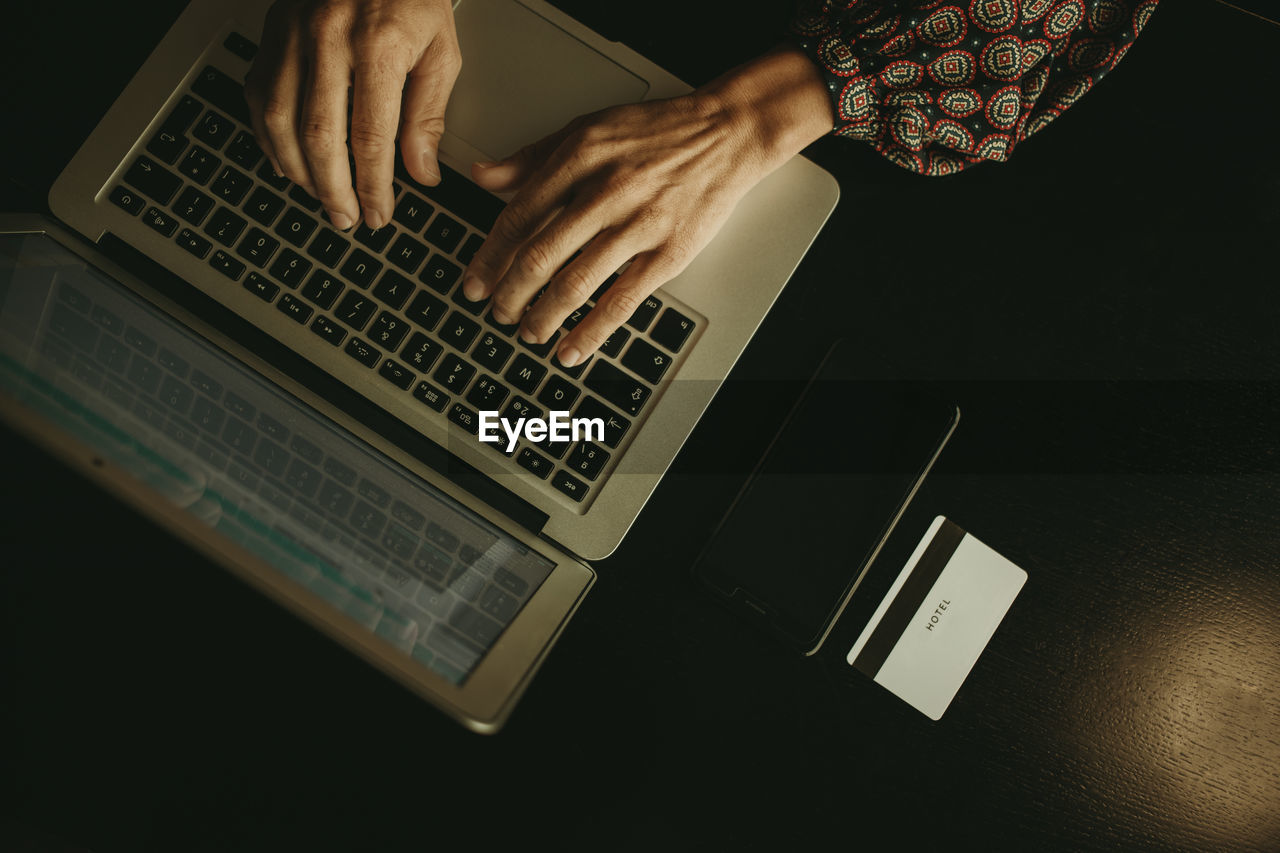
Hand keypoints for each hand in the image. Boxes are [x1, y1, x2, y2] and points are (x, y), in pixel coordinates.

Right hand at [244, 0, 459, 229]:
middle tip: (347, 218)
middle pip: (319, 137)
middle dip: (332, 190)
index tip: (379, 213)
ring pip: (280, 121)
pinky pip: (260, 97)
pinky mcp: (272, 32)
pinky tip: (289, 162)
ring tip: (321, 198)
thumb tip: (421, 172)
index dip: (373, 186)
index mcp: (378, 44)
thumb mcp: (441, 51)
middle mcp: (328, 37)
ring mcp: (292, 33)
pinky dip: (270, 139)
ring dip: (298, 172)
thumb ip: (429, 115)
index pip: (370, 136)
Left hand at [461, 46, 834, 367]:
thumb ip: (532, 157)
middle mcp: (605, 192)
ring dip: (542, 316)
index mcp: (578, 158)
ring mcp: (638, 225)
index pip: (518, 217)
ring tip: (528, 332)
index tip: (475, 282)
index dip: (490, 257)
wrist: (725, 133)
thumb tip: (482, 176)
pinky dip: (590, 331)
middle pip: (540, 256)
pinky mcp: (668, 253)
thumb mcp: (587, 128)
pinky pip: (621, 301)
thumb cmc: (657, 132)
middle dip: (510, 294)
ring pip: (575, 283)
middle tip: (497, 313)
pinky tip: (571, 348)